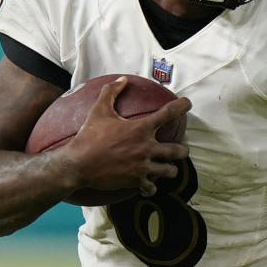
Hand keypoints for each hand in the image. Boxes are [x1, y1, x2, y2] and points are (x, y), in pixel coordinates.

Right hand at [61, 78, 191, 197]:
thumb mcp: (99, 111)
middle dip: (182, 151)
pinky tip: (148, 185)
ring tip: (166, 168)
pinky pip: (153, 187)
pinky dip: (151, 187)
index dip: (181, 106)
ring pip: (170, 171)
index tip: (187, 103)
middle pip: (178, 151)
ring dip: (170, 169)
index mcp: (141, 128)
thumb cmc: (89, 137)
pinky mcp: (137, 181)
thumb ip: (111, 92)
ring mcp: (143, 166)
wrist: (79, 165)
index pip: (168, 113)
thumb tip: (123, 79)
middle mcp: (147, 148)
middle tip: (180, 150)